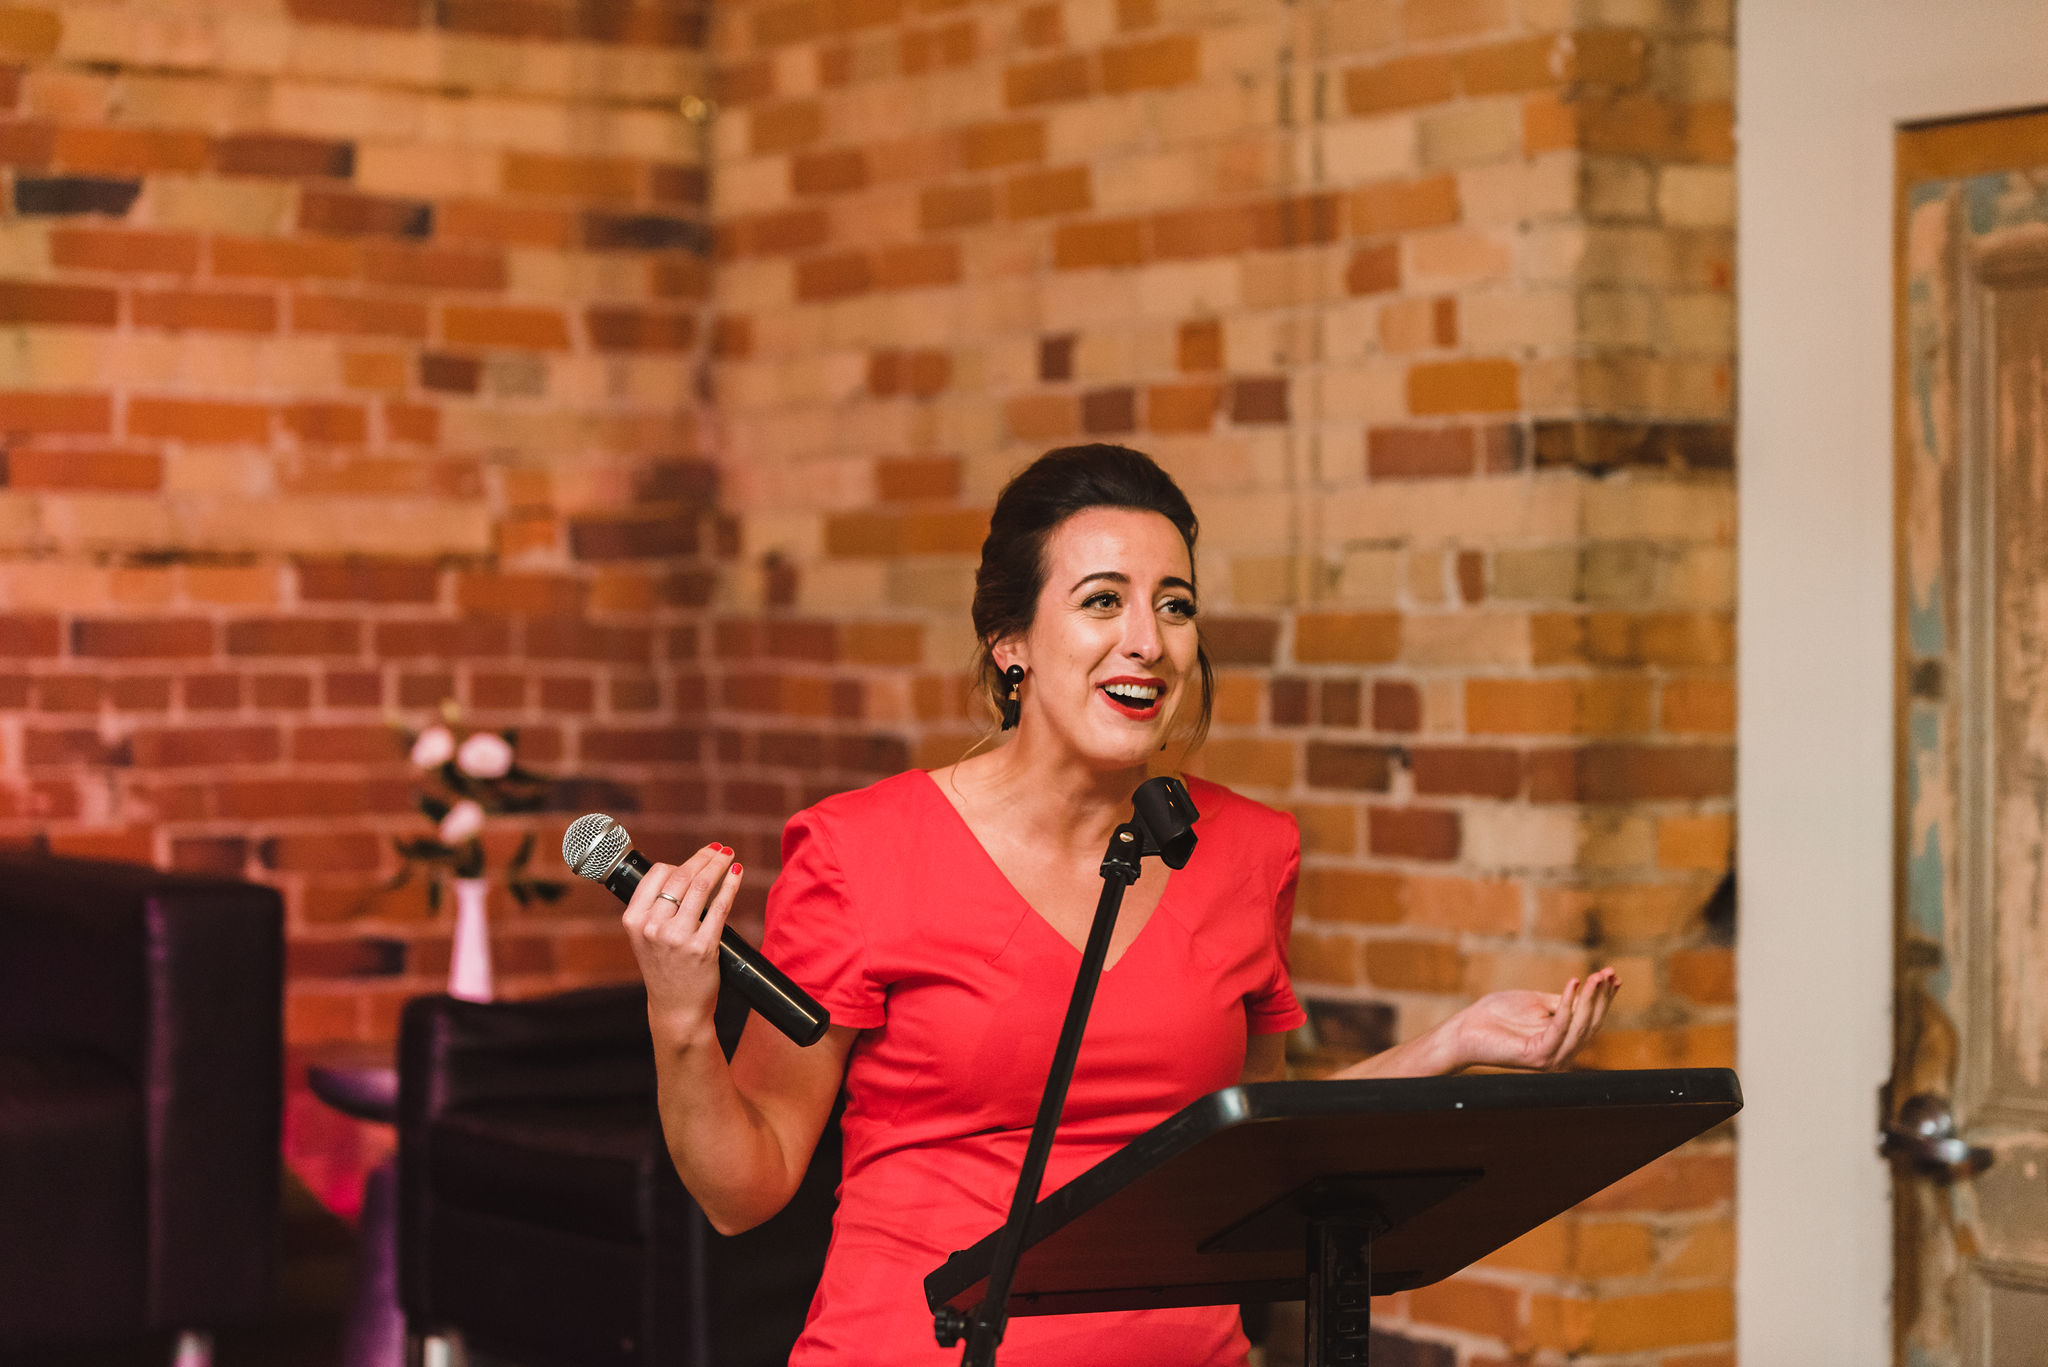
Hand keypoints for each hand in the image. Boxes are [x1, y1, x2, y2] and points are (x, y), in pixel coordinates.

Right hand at [620, 842, 743, 1045]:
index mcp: (634, 920)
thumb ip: (655, 907)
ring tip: (728, 856)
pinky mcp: (703, 947)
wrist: (676, 1008)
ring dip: (719, 865)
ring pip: (701, 886)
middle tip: (719, 849)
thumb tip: (684, 870)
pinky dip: (731, 885)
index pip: (656, 874)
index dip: (679, 862)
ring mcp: (677, 937)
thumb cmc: (665, 968)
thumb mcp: (646, 938)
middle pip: (681, 876)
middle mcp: (652, 927)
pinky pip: (720, 906)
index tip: (697, 857)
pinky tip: (737, 874)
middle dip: (704, 857)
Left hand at [1440, 968, 1618, 1072]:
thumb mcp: (1537, 1003)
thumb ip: (1563, 1001)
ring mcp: (1552, 1059)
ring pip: (1580, 1027)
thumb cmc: (1498, 1014)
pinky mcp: (1539, 1057)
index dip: (1604, 998)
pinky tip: (1573, 983)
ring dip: (1591, 999)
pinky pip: (1560, 1028)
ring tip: (1595, 976)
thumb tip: (1593, 987)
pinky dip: (1568, 1005)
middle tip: (1608, 972)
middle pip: (1591, 1024)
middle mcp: (1563, 1054)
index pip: (1591, 1020)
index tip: (1614, 975)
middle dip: (1601, 997)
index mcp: (1563, 1042)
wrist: (1467, 1028)